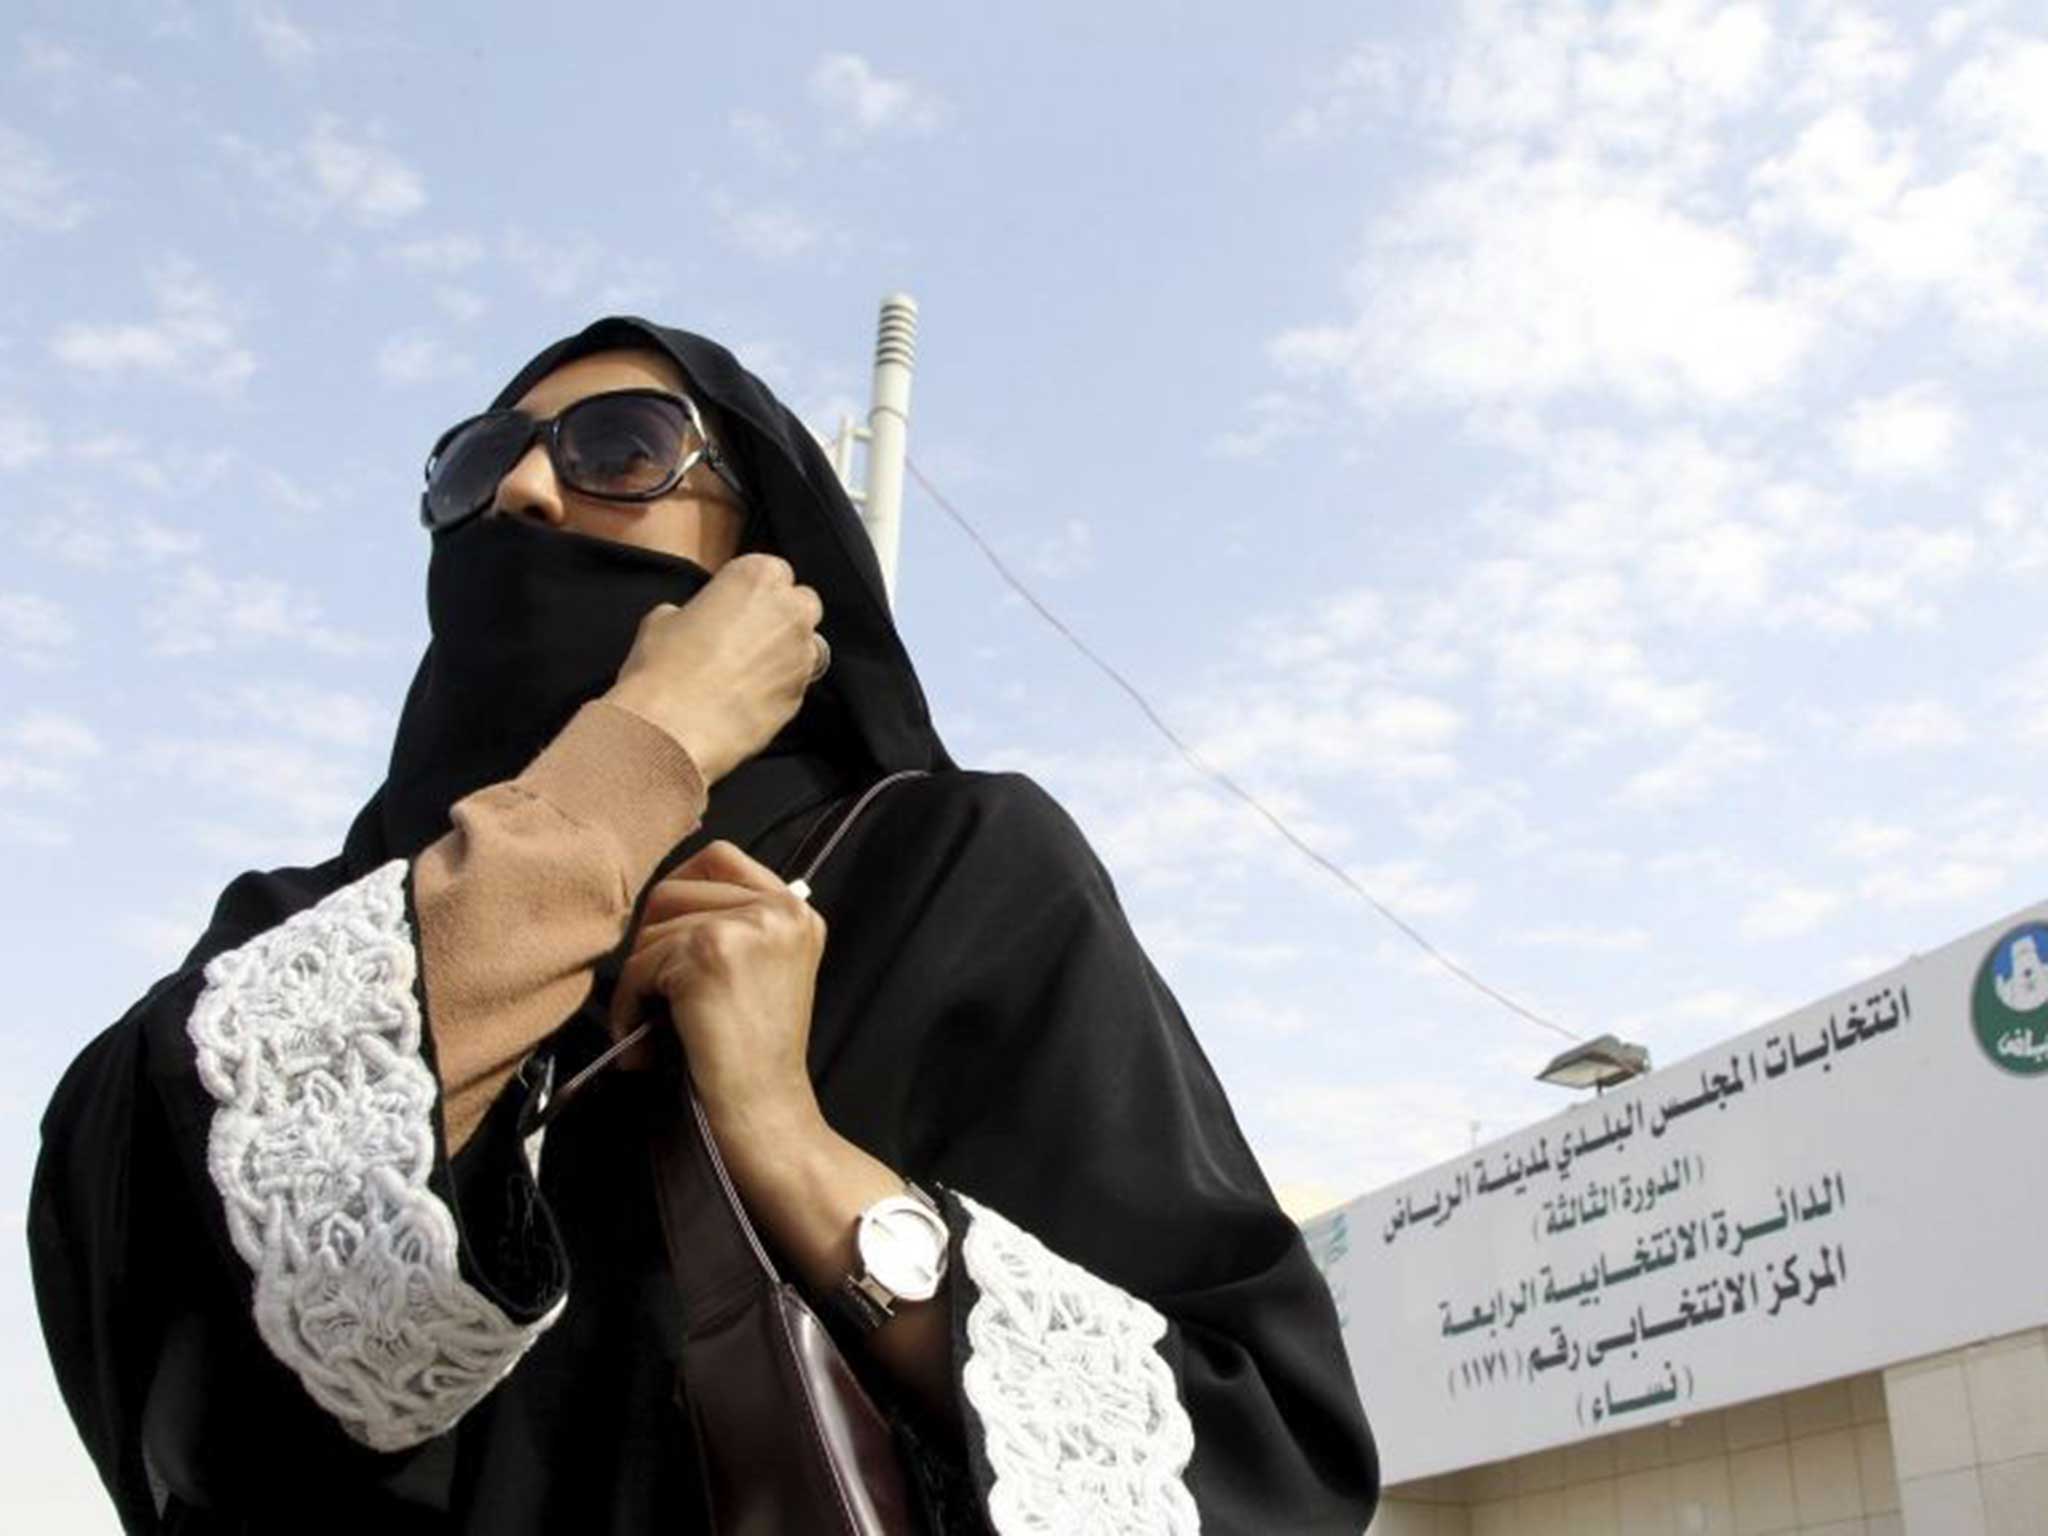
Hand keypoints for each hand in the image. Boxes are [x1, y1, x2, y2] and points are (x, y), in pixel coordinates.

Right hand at [604, 553, 825, 786]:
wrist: (673, 728)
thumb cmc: (663, 666)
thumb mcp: (662, 619)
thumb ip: (691, 611)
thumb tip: (693, 621)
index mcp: (758, 577)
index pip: (772, 570)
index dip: (753, 590)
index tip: (736, 605)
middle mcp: (790, 611)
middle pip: (801, 604)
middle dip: (782, 615)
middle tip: (748, 634)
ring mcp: (802, 656)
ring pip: (806, 645)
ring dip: (786, 652)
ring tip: (748, 671)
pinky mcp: (802, 696)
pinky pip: (796, 683)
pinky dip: (779, 687)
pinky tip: (749, 699)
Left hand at [607, 838, 828, 1138]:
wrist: (765, 1112)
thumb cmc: (755, 1057)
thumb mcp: (765, 971)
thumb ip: (734, 926)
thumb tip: (659, 906)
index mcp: (797, 910)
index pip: (719, 857)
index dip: (680, 892)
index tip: (668, 943)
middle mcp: (780, 908)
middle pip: (676, 888)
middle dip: (652, 942)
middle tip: (655, 993)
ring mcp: (747, 926)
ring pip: (654, 928)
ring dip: (639, 980)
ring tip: (651, 1027)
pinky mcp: (710, 952)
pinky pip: (640, 964)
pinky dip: (629, 1006)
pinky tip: (645, 1044)